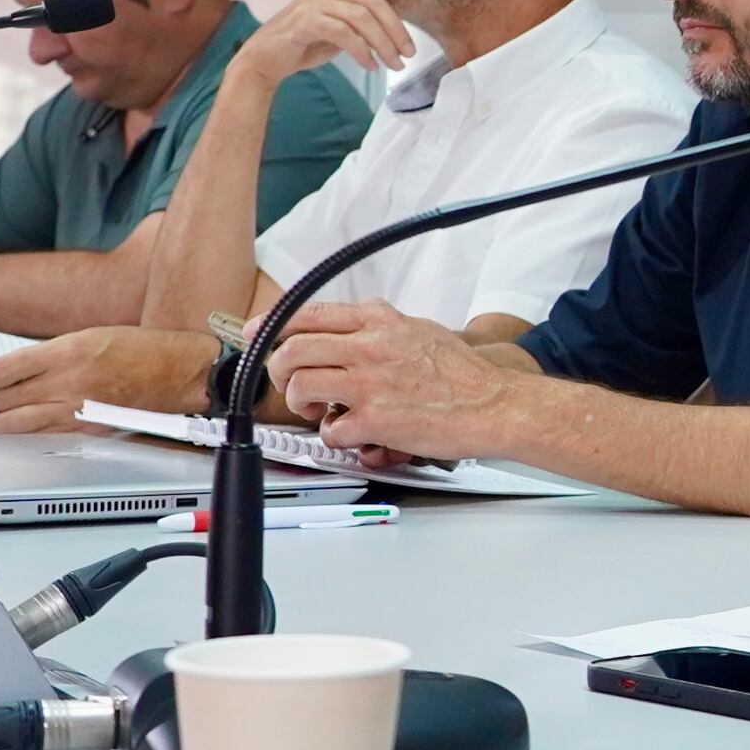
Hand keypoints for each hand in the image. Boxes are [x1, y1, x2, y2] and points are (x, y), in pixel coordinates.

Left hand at [0, 325, 212, 432]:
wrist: (177, 372)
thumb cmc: (139, 350)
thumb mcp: (84, 337)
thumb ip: (39, 353)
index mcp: (67, 351)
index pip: (5, 369)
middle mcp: (69, 381)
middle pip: (6, 397)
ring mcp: (78, 409)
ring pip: (18, 422)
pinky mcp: (88, 429)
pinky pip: (44, 434)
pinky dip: (24, 434)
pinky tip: (14, 433)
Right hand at [245, 0, 428, 84]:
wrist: (266, 58)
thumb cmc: (305, 43)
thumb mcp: (340, 27)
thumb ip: (361, 20)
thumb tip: (396, 25)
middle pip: (371, 0)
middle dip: (395, 27)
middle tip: (409, 52)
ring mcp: (313, 3)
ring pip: (360, 17)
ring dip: (382, 44)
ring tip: (394, 65)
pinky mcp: (304, 22)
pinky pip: (343, 33)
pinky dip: (361, 51)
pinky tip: (370, 66)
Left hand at [260, 302, 515, 457]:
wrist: (494, 405)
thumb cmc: (463, 375)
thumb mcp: (419, 329)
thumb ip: (380, 325)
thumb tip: (348, 328)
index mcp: (379, 320)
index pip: (307, 312)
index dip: (271, 325)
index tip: (255, 334)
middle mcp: (369, 346)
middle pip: (290, 349)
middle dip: (278, 370)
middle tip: (290, 384)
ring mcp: (370, 383)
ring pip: (299, 386)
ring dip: (301, 404)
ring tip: (320, 411)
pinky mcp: (375, 419)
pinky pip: (330, 429)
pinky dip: (336, 436)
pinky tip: (355, 434)